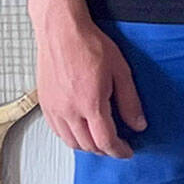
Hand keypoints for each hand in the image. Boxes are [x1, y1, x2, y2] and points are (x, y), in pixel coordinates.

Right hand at [36, 12, 145, 158]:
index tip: (127, 151)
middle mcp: (70, 111)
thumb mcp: (120, 70)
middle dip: (105, 150)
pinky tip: (80, 130)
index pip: (106, 140)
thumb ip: (129, 101)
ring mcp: (54, 110)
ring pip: (71, 142)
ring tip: (100, 139)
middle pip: (88, 146)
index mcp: (91, 103)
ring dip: (88, 146)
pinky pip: (58, 132)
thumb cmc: (90, 45)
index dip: (119, 150)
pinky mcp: (45, 105)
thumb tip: (138, 124)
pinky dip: (71, 137)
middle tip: (117, 144)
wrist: (62, 31)